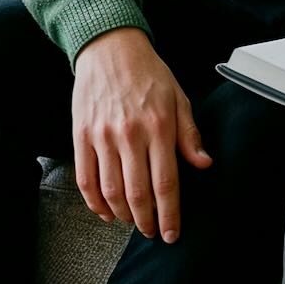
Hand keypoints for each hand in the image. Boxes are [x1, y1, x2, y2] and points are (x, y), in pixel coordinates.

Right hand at [71, 27, 211, 242]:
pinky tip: (106, 211)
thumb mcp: (178, 97)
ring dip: (123, 215)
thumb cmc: (149, 74)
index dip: (170, 213)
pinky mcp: (81, 136)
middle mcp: (130, 134)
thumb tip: (203, 164)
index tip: (172, 233)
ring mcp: (102, 137)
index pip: (166, 182)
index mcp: (158, 126)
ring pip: (111, 191)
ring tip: (134, 221)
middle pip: (137, 194)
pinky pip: (86, 180)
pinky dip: (95, 203)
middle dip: (147, 221)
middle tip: (153, 232)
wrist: (111, 50)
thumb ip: (189, 134)